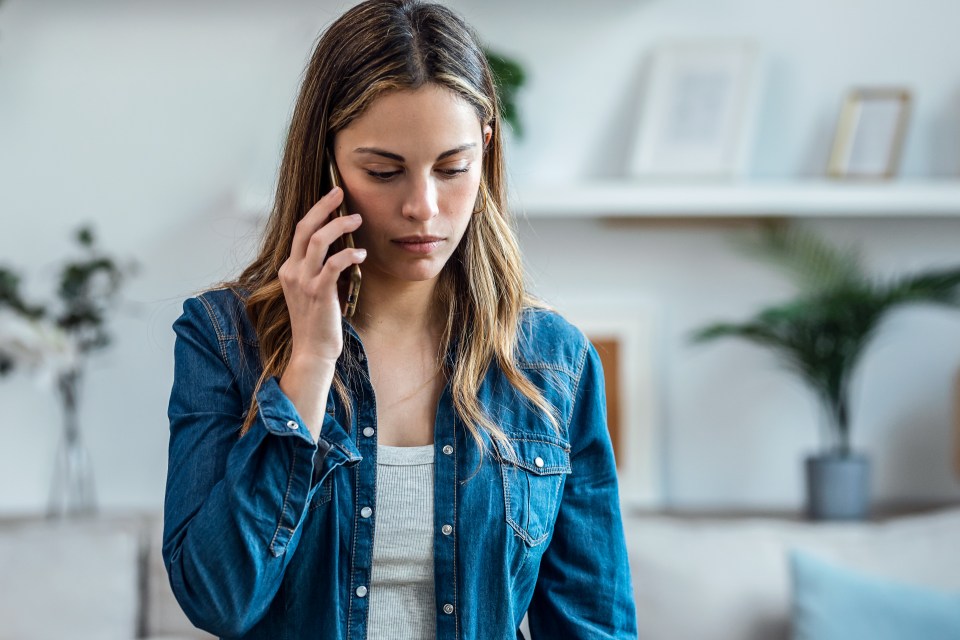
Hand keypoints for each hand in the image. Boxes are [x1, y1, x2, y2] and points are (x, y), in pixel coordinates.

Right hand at [277, 187, 365, 365]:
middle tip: (340, 192)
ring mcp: (304, 282)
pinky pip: (333, 264)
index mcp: (289, 269)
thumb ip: (322, 269)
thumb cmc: (318, 321)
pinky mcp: (319, 293)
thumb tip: (342, 248)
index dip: (316, 211)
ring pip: (318, 241)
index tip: (332, 197)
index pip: (300, 231)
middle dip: (323, 206)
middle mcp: (292, 271)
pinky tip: (361, 254)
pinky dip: (349, 255)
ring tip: (357, 219)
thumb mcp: (314, 289)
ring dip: (339, 226)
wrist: (312, 351)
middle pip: (305, 228)